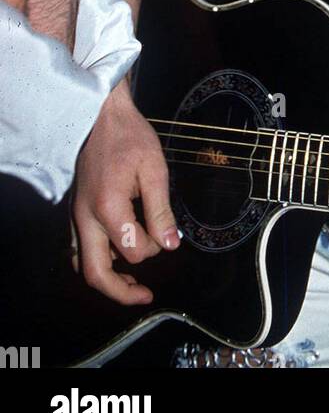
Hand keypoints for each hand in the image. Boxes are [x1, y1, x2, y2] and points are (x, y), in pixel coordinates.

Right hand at [72, 82, 180, 304]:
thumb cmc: (131, 138)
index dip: (156, 247)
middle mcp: (84, 217)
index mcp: (107, 206)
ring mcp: (75, 216)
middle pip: (95, 273)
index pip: (133, 250)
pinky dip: (96, 260)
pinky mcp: (74, 212)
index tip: (168, 233)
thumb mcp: (154, 169)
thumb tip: (171, 245)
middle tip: (145, 296)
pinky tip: (116, 256)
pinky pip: (78, 249)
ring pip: (82, 264)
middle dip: (121, 291)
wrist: (102, 117)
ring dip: (107, 278)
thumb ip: (161, 210)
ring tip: (133, 282)